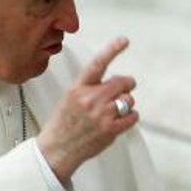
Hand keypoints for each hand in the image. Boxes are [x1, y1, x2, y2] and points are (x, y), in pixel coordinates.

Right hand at [38, 37, 138, 183]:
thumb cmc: (63, 124)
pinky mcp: (110, 130)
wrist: (57, 149)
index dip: (112, 50)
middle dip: (126, 85)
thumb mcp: (70, 98)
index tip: (124, 40)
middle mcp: (91, 99)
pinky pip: (132, 116)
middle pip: (122, 82)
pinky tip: (121, 120)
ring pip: (129, 99)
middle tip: (123, 91)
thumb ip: (90, 89)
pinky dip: (130, 117)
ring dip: (126, 103)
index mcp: (78, 88)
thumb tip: (114, 84)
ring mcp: (102, 115)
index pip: (98, 64)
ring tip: (115, 110)